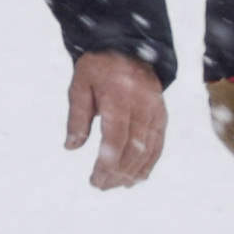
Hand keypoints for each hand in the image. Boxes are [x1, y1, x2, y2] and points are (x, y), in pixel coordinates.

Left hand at [65, 55, 168, 191]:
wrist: (129, 48)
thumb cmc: (99, 67)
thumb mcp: (80, 85)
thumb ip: (77, 117)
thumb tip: (71, 147)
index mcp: (119, 96)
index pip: (116, 137)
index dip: (107, 162)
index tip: (95, 179)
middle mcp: (142, 106)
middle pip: (134, 148)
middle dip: (117, 172)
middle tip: (100, 185)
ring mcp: (155, 111)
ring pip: (149, 150)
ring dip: (132, 172)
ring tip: (115, 185)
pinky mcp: (162, 116)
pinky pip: (158, 144)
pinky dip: (148, 164)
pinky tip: (135, 178)